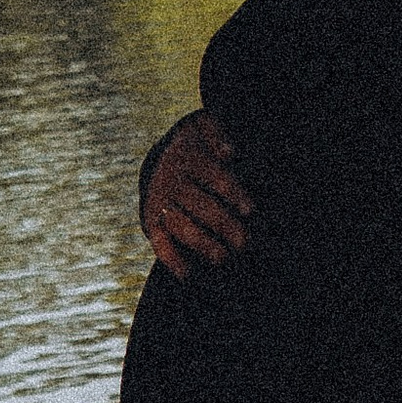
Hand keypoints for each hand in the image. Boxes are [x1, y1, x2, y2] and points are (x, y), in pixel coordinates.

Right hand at [141, 111, 251, 280]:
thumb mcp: (205, 127)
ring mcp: (159, 202)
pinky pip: (159, 243)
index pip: (215, 176)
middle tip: (246, 243)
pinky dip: (171, 260)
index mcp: (189, 156)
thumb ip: (218, 135)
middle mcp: (171, 179)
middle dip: (224, 225)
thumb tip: (229, 153)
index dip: (233, 193)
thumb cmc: (196, 145)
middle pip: (201, 206)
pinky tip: (188, 275)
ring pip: (181, 226)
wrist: (160, 159)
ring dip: (202, 244)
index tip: (251, 210)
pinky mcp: (151, 222)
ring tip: (224, 258)